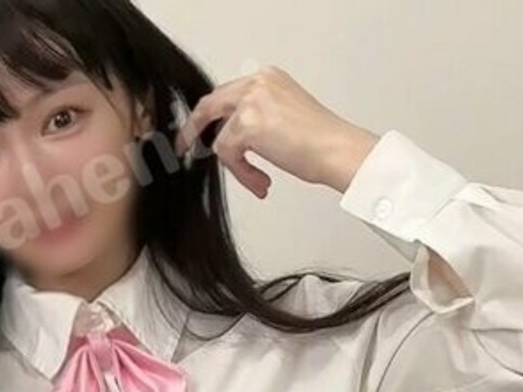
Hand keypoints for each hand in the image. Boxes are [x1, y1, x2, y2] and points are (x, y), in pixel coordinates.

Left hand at [173, 66, 377, 197]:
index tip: (197, 133)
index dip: (211, 116)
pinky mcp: (247, 124)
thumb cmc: (321, 143)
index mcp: (268, 78)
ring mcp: (251, 101)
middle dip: (194, 129)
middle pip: (211, 105)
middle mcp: (257, 82)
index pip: (227, 94)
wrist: (338, 150)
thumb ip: (256, 118)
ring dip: (237, 165)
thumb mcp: (284, 119)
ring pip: (221, 137)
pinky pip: (227, 155)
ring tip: (261, 181)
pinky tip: (263, 181)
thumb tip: (228, 137)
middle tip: (183, 148)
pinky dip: (243, 173)